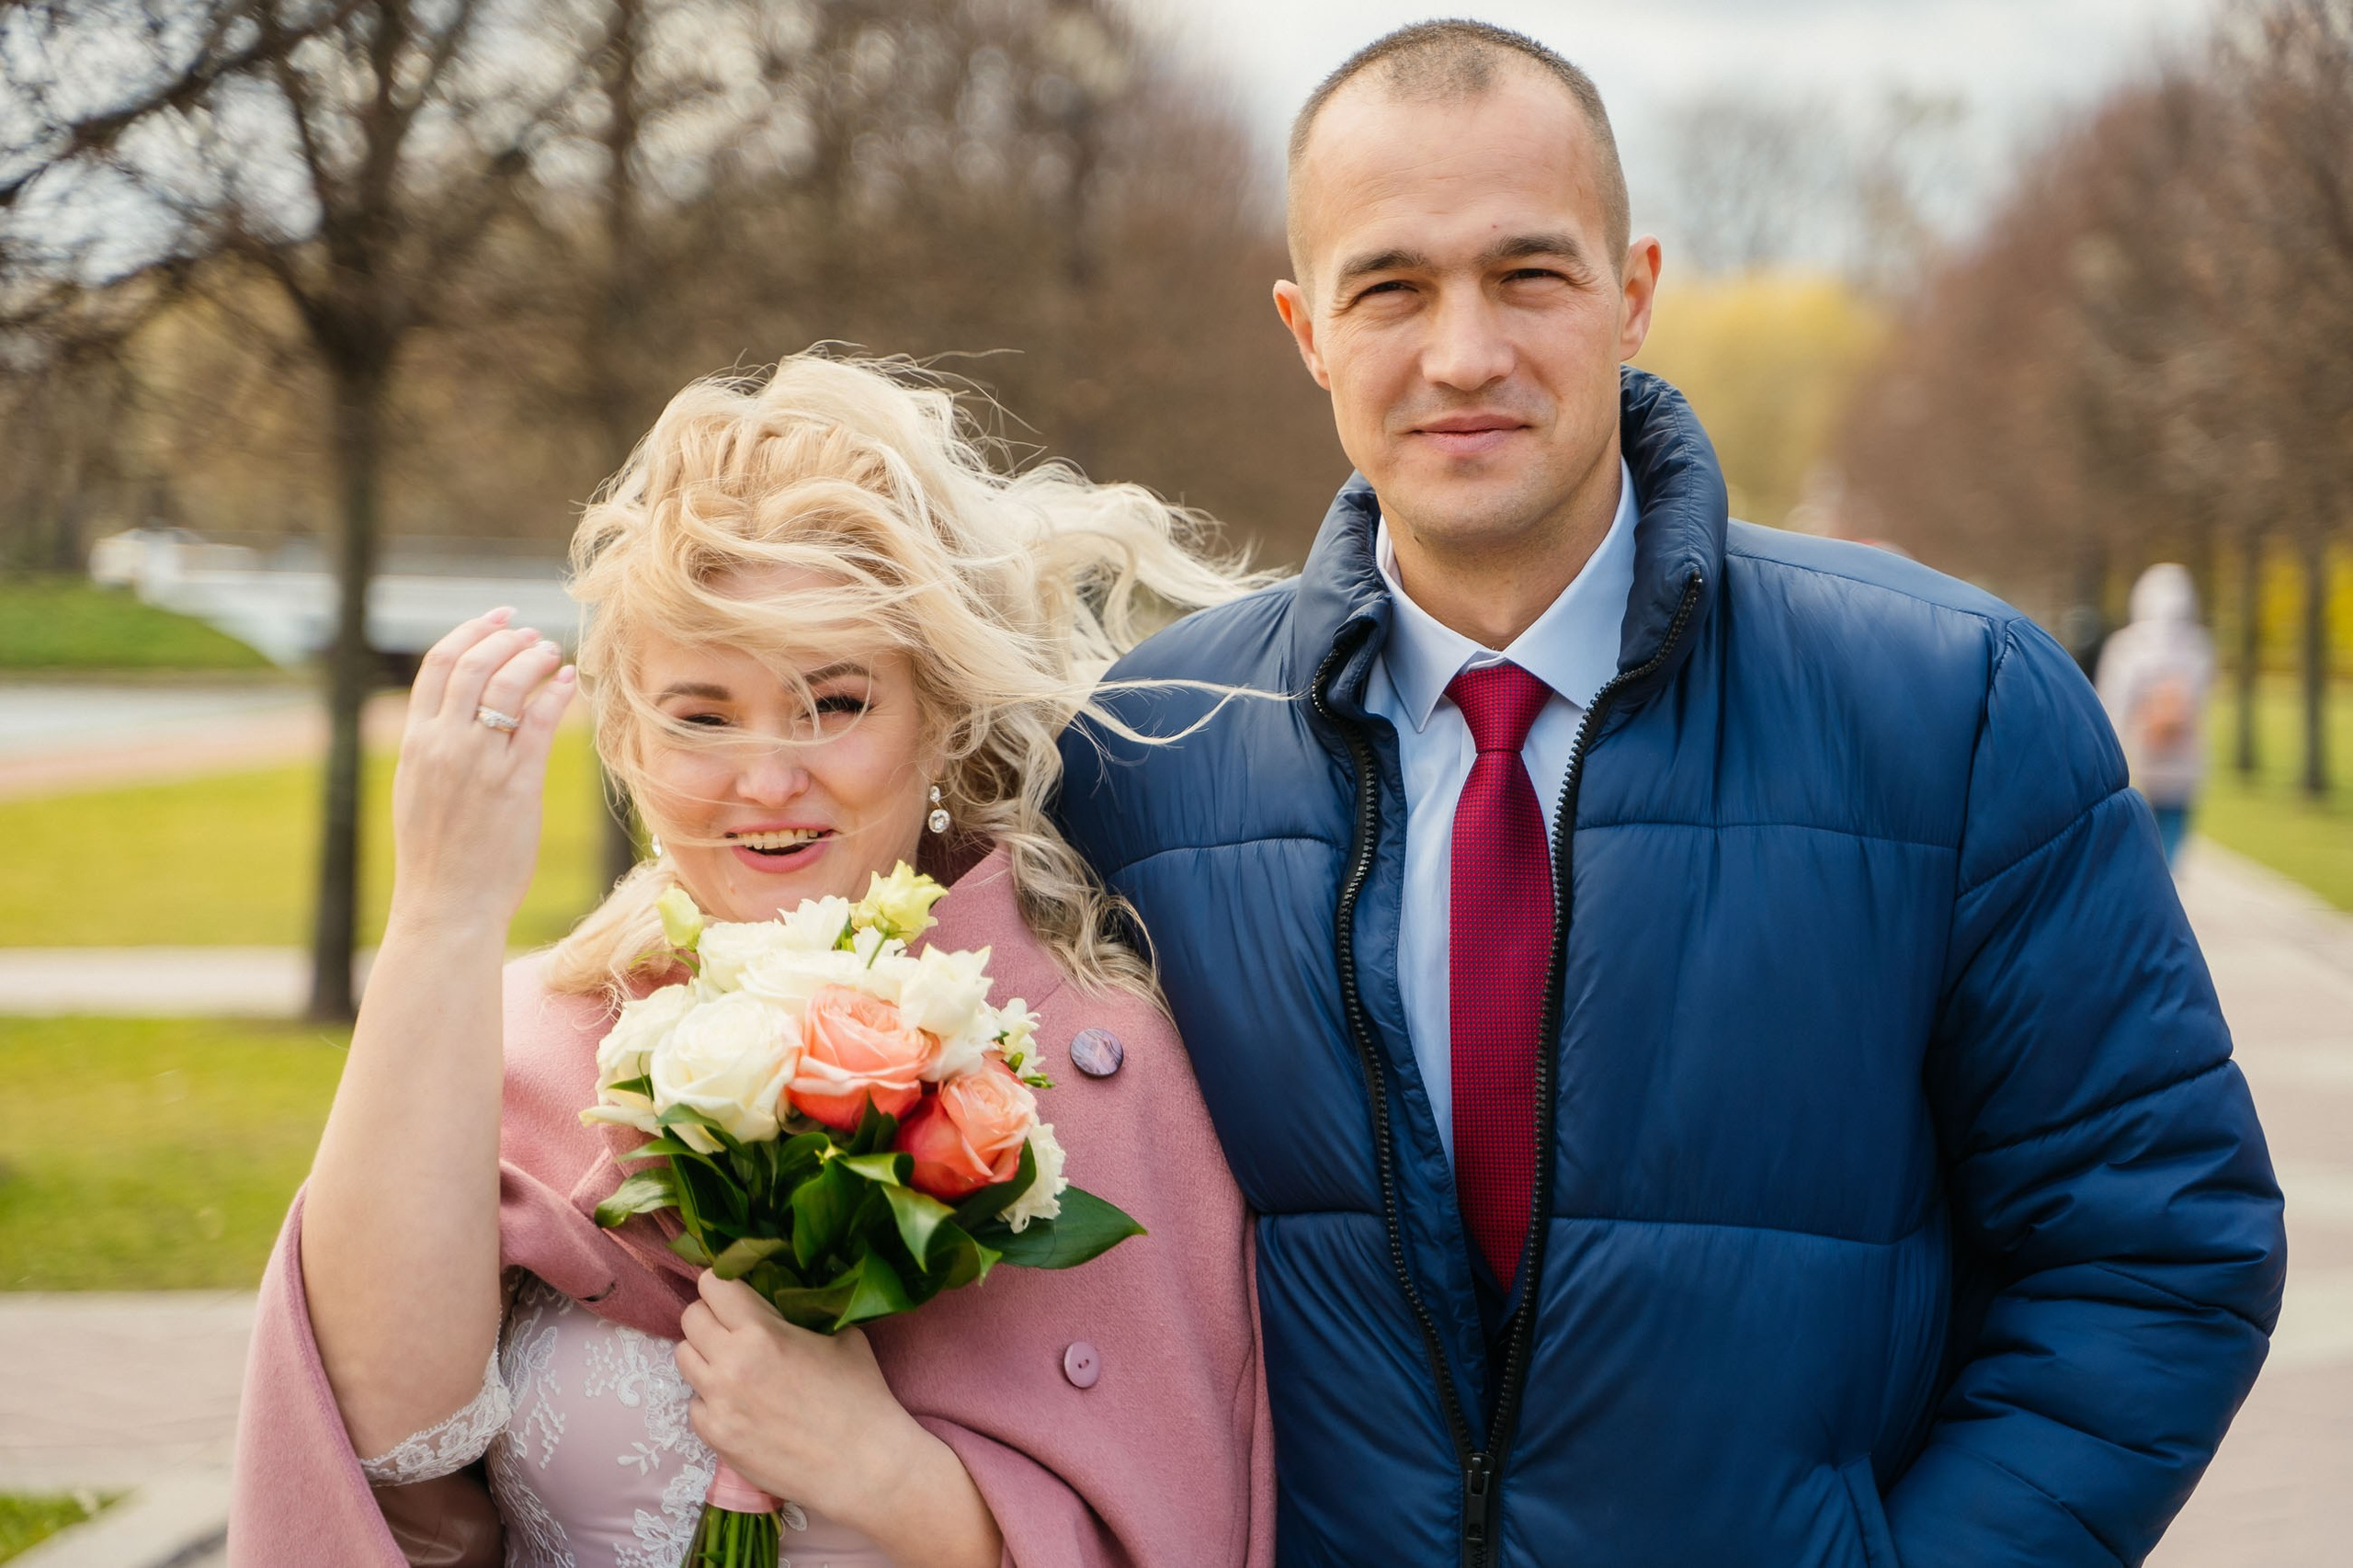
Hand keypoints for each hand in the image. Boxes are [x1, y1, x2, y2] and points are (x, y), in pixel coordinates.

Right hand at [387, 608, 574, 934]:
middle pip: (474, 664)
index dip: (470, 632)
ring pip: (507, 685)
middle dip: (505, 637)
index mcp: (415, 743)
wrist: (447, 904)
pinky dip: (556, 693)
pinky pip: (540, 722)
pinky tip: (568, 682)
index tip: (497, 619)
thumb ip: (435, 747)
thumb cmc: (437, 854)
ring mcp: (480, 763)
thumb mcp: (418, 789)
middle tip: (530, 633)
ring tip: (551, 653)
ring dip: (533, 658)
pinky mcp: (517, 784)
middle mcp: (444, 745)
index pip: (438, 666)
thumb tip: (460, 712)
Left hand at [675, 1272, 928, 1528]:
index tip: (736, 1293)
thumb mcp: (841, 1335)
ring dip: (705, 1355)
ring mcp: (718, 1404)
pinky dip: (711, 1400)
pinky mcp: (715, 1438)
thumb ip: (804, 1312)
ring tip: (734, 1365)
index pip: (712, 1284)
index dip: (725, 1284)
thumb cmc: (861, 1396)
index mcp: (761, 1332)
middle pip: (691, 1318)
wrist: (863, 1465)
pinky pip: (694, 1404)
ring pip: (684, 1358)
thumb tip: (788, 1296)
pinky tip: (741, 1405)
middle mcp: (730, 1364)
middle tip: (735, 1328)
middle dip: (711, 1317)